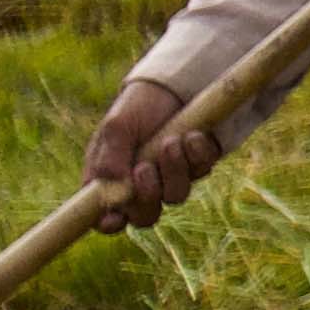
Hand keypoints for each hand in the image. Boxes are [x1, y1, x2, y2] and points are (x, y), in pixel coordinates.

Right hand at [86, 77, 217, 226]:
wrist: (171, 85)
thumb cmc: (135, 108)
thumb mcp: (117, 127)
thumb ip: (110, 156)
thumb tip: (112, 187)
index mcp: (111, 182)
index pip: (106, 218)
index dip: (109, 223)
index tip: (114, 218)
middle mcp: (142, 187)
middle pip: (145, 217)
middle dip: (146, 196)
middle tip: (144, 168)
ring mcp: (172, 178)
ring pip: (176, 195)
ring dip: (174, 170)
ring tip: (171, 140)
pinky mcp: (199, 164)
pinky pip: (203, 170)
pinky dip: (197, 153)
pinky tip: (192, 134)